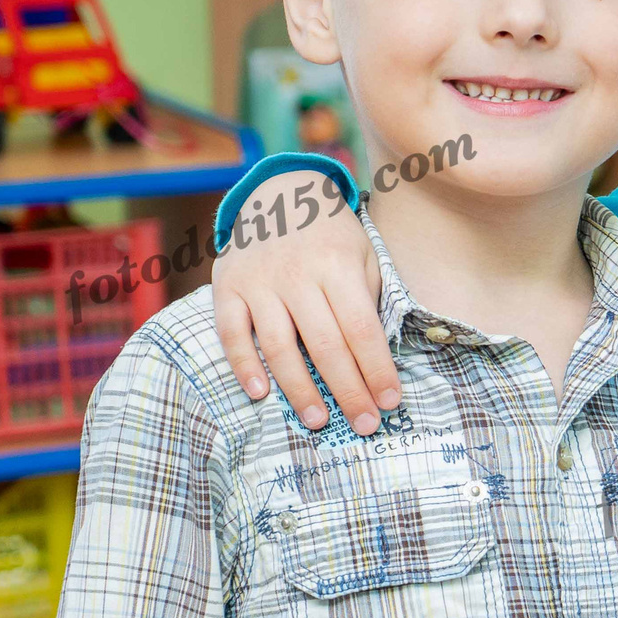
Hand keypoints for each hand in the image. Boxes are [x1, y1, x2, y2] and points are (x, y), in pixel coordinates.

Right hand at [210, 188, 397, 430]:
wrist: (279, 193)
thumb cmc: (331, 236)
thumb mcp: (363, 255)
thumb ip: (367, 300)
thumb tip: (374, 359)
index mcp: (337, 265)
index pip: (362, 329)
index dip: (377, 369)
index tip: (390, 401)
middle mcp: (297, 274)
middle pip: (325, 345)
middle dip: (348, 390)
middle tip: (364, 424)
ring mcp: (258, 282)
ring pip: (280, 346)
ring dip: (300, 389)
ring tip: (319, 421)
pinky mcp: (227, 287)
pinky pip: (232, 332)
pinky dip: (243, 365)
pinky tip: (260, 394)